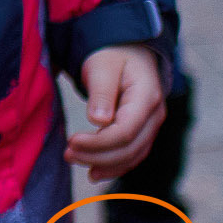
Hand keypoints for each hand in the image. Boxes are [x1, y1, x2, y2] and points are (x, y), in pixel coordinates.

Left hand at [66, 45, 166, 181]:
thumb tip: (98, 121)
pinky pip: (132, 154)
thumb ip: (102, 92)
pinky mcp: (143, 130)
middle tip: (67, 154)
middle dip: (97, 156)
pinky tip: (94, 171)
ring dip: (103, 164)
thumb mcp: (103, 65)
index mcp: (146, 97)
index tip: (72, 141)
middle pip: (130, 147)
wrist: (128, 50)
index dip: (99, 143)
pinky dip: (114, 165)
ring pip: (132, 155)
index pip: (125, 131)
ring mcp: (151, 125)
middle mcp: (155, 115)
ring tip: (73, 160)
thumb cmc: (112, 54)